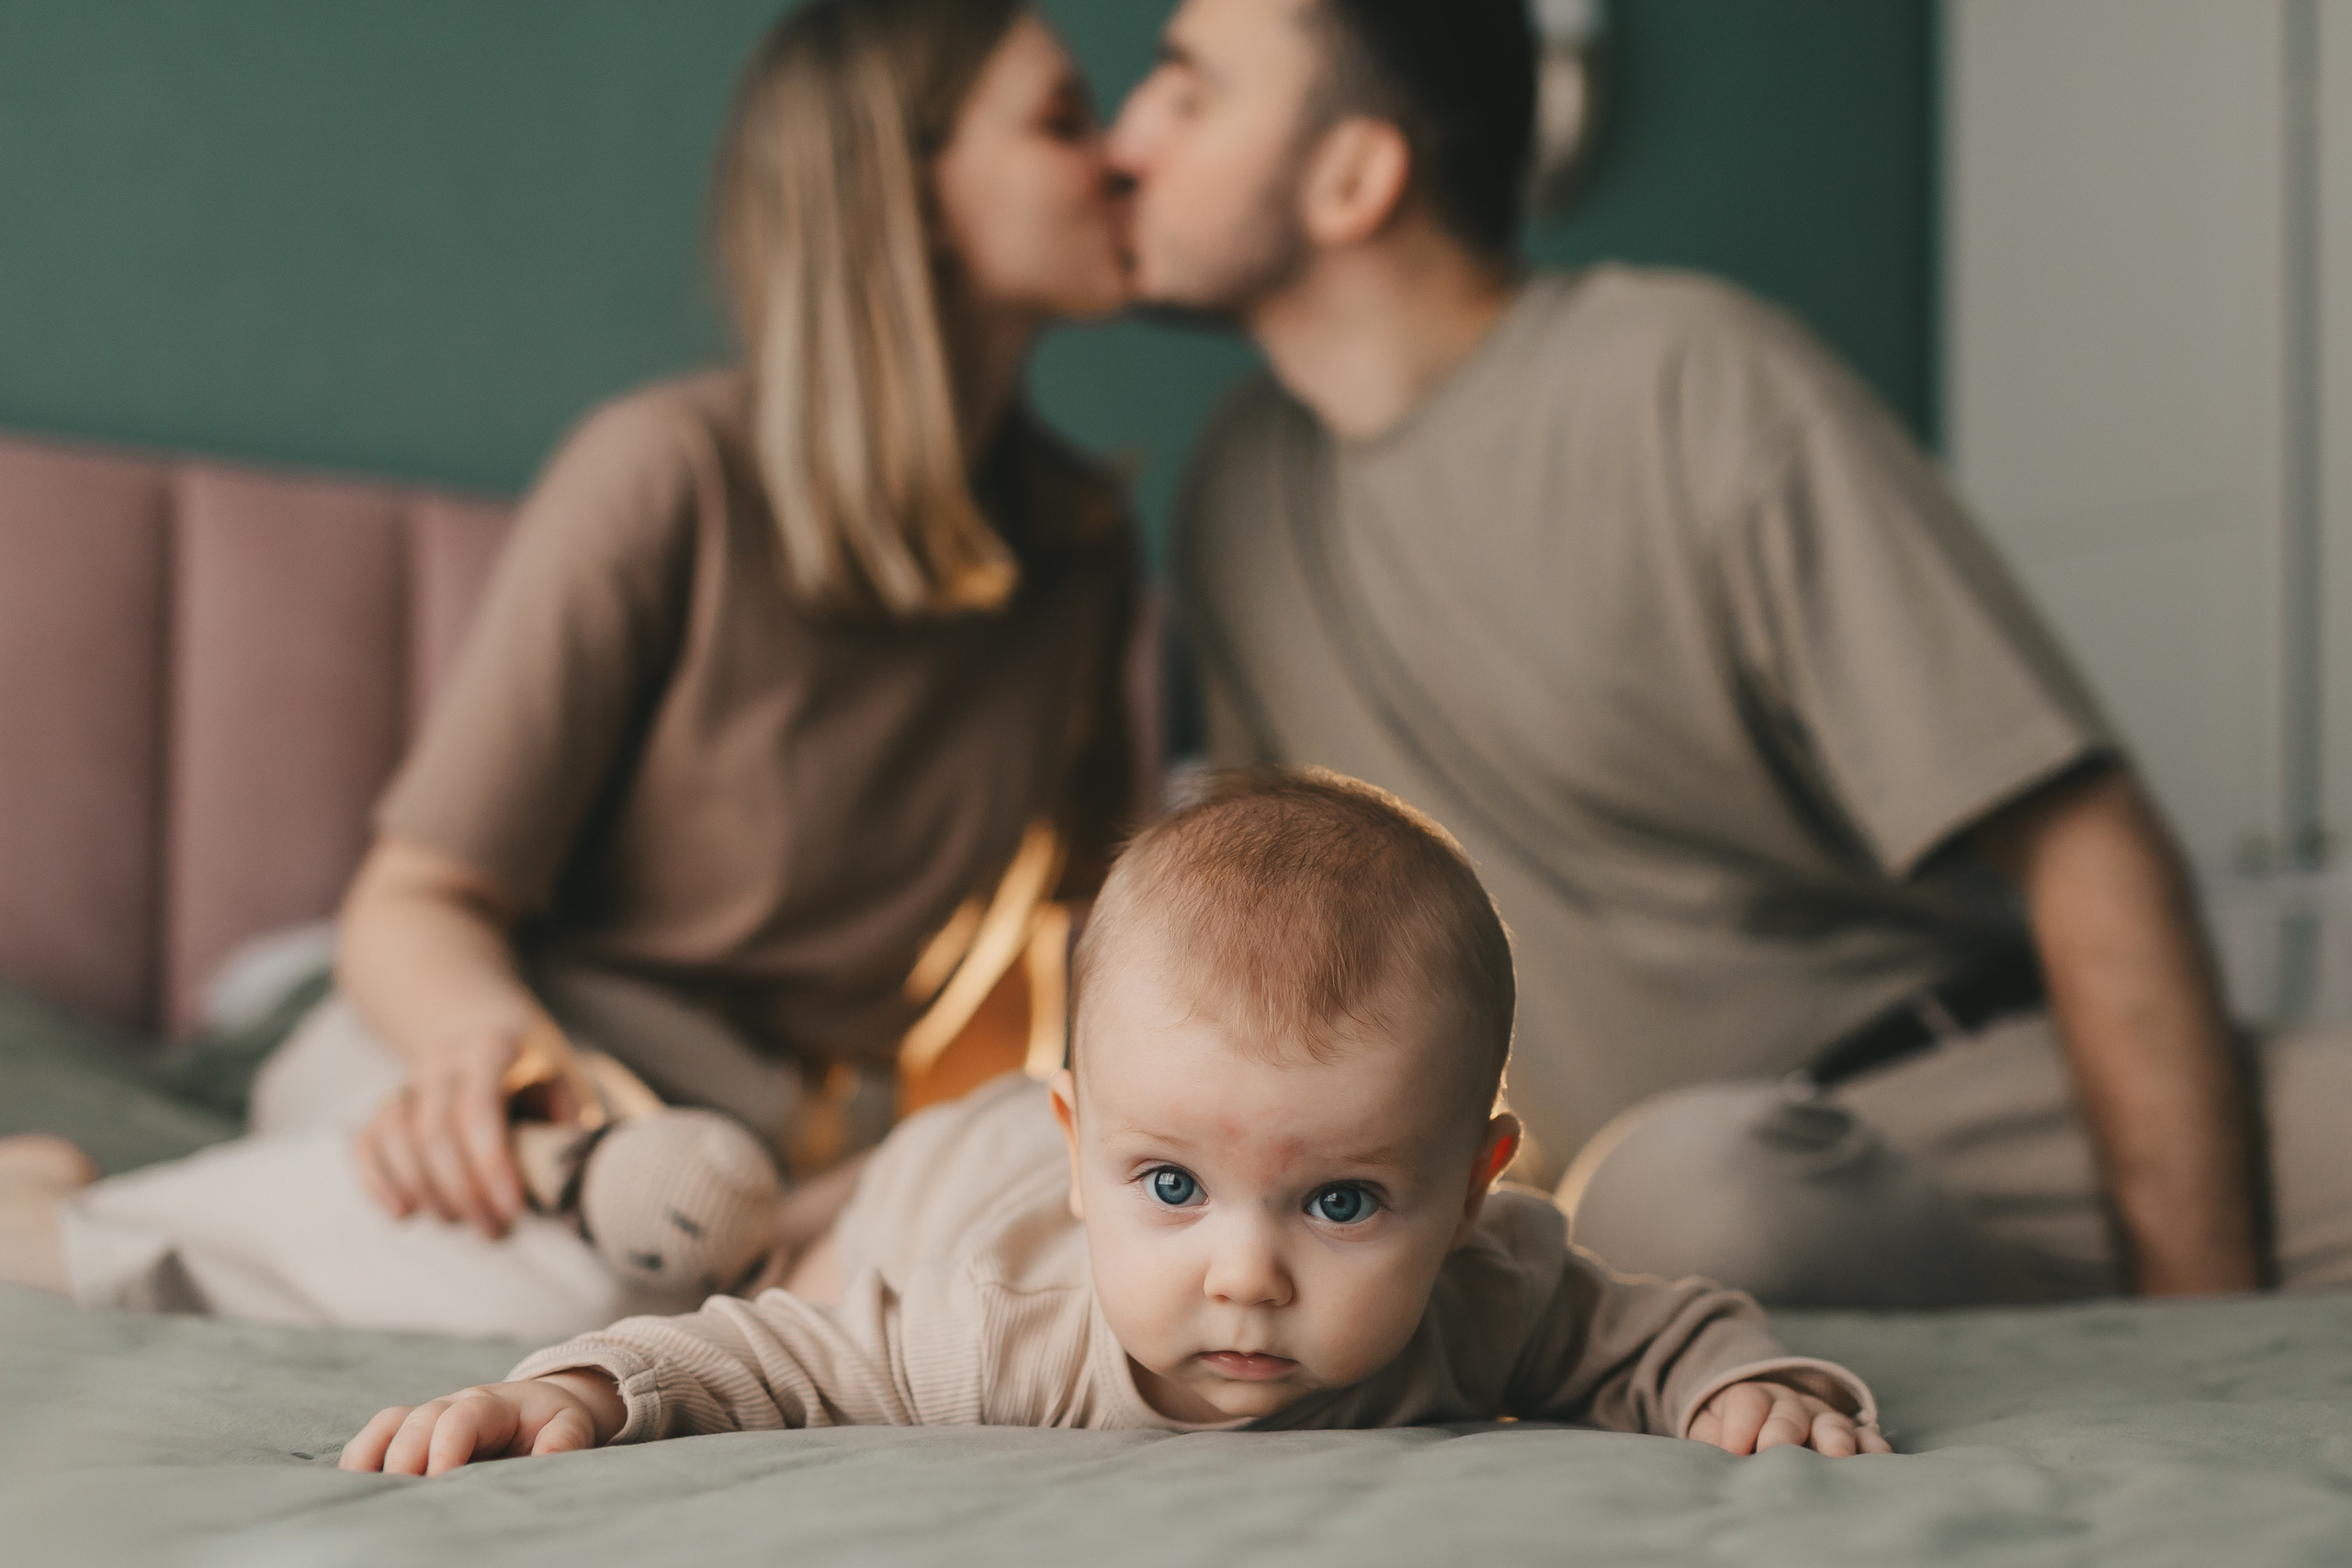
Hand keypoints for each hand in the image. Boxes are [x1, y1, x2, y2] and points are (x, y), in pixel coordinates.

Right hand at [338, 1374, 622, 1475]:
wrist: (540, 1407)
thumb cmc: (553, 1422)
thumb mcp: (572, 1426)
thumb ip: (563, 1440)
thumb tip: (548, 1458)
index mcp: (492, 1403)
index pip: (462, 1416)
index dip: (446, 1445)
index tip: (440, 1479)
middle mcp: (452, 1404)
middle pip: (418, 1420)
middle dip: (405, 1455)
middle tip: (400, 1492)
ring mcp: (427, 1417)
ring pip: (389, 1425)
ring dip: (371, 1455)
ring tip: (361, 1492)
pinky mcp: (410, 1434)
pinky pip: (376, 1437)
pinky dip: (360, 1459)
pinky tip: (352, 1490)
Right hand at [352, 1023, 547, 1236]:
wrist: (494, 1036)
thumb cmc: (540, 1078)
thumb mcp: (565, 1089)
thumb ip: (562, 1130)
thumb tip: (564, 1187)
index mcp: (491, 1049)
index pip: (479, 1109)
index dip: (491, 1165)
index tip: (513, 1211)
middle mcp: (441, 1060)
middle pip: (433, 1130)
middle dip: (462, 1191)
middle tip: (493, 1230)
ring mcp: (407, 1081)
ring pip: (393, 1136)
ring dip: (423, 1191)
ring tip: (458, 1222)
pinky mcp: (385, 1106)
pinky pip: (366, 1143)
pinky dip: (378, 1181)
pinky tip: (404, 1213)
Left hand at [1688, 1379, 1891, 1457]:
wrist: (1756, 1425)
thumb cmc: (1730, 1440)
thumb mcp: (1713, 1436)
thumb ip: (1712, 1445)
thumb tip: (1713, 1464)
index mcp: (1752, 1399)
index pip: (1748, 1402)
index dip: (1740, 1426)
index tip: (1733, 1451)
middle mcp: (1790, 1405)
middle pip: (1788, 1413)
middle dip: (1783, 1433)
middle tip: (1777, 1454)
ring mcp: (1823, 1419)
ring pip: (1830, 1424)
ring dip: (1833, 1440)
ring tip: (1836, 1459)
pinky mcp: (1851, 1436)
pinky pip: (1866, 1438)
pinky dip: (1873, 1447)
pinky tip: (1877, 1460)